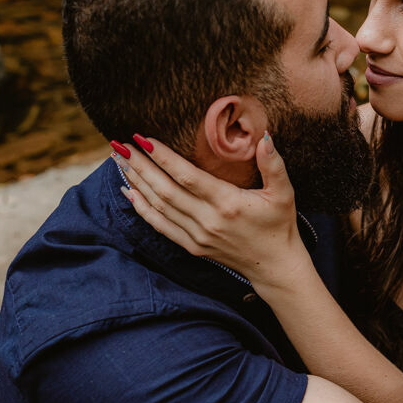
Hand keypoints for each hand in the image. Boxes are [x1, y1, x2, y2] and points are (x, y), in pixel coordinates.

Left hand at [113, 133, 309, 286]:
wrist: (274, 266)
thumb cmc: (279, 225)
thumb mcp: (284, 192)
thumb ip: (273, 164)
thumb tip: (264, 136)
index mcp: (228, 203)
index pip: (186, 176)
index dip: (162, 157)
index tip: (142, 138)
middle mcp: (208, 220)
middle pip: (164, 190)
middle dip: (140, 166)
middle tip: (119, 145)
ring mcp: (197, 236)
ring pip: (159, 206)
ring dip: (136, 182)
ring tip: (119, 161)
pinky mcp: (192, 246)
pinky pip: (161, 226)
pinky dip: (142, 208)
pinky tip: (128, 192)